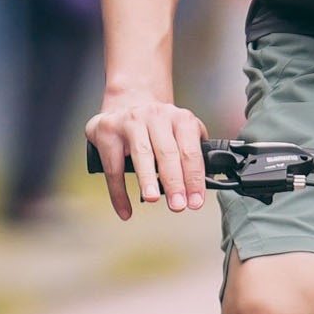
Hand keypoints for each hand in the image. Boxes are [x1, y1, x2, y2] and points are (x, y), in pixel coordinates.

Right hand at [89, 87, 211, 218]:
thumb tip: (206, 186)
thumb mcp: (181, 132)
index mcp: (180, 119)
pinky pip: (114, 167)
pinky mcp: (108, 130)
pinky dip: (119, 193)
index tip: (196, 201)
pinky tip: (126, 210)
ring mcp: (131, 121)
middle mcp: (157, 115)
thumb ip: (194, 154)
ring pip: (141, 154)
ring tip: (154, 198)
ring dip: (148, 179)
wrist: (127, 103)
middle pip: (167, 152)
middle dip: (174, 182)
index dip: (194, 179)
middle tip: (178, 205)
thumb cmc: (158, 127)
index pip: (191, 152)